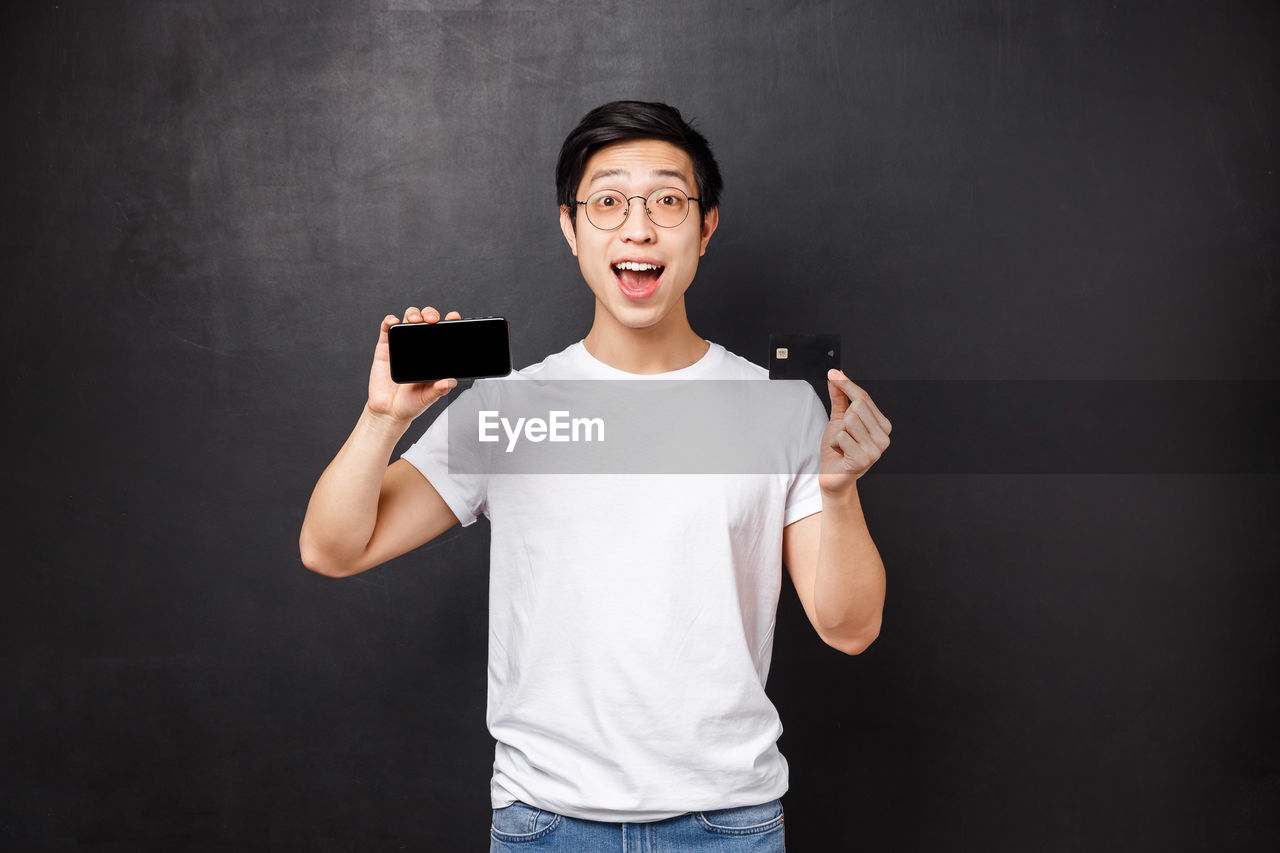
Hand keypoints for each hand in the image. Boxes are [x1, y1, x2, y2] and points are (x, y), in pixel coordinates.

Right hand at [366, 306, 460, 424]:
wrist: (388, 411)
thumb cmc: (411, 403)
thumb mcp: (428, 397)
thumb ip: (439, 389)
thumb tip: (451, 382)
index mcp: (433, 355)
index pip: (443, 333)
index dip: (449, 322)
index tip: (454, 317)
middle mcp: (419, 346)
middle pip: (425, 320)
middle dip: (430, 314)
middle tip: (432, 320)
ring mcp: (402, 345)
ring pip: (408, 319)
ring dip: (413, 314)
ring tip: (414, 320)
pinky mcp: (385, 347)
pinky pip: (386, 329)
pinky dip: (389, 321)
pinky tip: (393, 321)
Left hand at [819, 369, 891, 495]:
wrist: (833, 476)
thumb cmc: (838, 449)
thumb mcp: (839, 419)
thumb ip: (840, 397)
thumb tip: (837, 374)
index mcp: (883, 425)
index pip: (864, 397)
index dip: (846, 385)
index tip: (833, 373)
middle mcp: (884, 437)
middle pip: (857, 407)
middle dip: (843, 418)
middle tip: (843, 433)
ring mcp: (876, 450)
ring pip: (849, 421)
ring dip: (838, 432)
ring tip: (842, 444)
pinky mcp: (863, 460)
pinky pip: (842, 437)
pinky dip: (834, 443)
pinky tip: (840, 453)